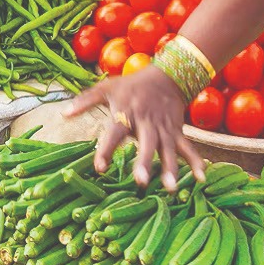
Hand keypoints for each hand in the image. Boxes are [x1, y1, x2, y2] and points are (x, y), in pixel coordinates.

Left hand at [63, 62, 206, 190]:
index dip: (106, 149)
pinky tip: (201, 180)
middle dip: (144, 162)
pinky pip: (188, 149)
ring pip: (168, 150)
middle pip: (146, 143)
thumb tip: (62, 114)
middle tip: (140, 181)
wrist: (166, 76)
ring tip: (170, 188)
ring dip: (170, 169)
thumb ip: (84, 101)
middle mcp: (146, 122)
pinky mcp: (177, 132)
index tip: (99, 167)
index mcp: (125, 113)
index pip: (114, 133)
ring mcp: (164, 128)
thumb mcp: (105, 88)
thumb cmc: (130, 86)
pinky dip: (196, 163)